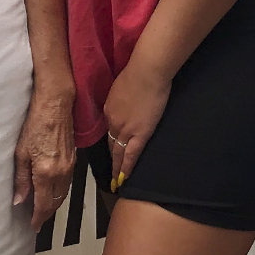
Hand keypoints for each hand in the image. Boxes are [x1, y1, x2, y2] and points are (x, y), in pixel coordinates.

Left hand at [13, 90, 74, 229]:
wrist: (55, 105)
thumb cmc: (34, 125)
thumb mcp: (21, 152)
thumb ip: (21, 179)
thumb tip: (19, 201)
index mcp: (46, 173)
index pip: (43, 204)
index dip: (38, 217)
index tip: (33, 226)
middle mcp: (61, 173)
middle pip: (55, 202)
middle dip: (46, 214)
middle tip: (37, 222)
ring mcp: (69, 167)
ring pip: (63, 194)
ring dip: (54, 205)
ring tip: (43, 211)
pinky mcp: (73, 160)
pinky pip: (67, 184)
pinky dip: (60, 193)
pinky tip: (53, 193)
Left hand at [104, 58, 171, 190]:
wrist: (146, 74)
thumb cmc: (136, 74)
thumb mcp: (120, 88)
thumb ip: (120, 100)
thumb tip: (124, 105)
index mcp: (109, 110)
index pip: (110, 129)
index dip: (112, 140)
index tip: (112, 149)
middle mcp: (113, 122)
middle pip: (112, 144)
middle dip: (111, 158)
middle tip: (110, 173)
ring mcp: (125, 130)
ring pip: (119, 153)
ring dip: (117, 168)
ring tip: (115, 181)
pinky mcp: (140, 134)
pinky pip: (131, 155)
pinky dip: (126, 168)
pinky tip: (124, 178)